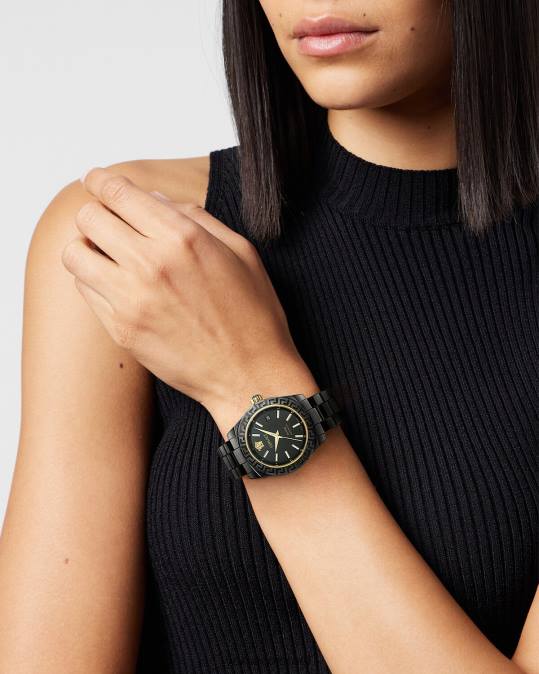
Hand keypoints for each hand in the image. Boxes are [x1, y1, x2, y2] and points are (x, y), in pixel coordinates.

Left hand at [61, 167, 310, 422]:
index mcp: (183, 238)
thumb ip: (197, 218)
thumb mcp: (240, 252)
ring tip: (107, 252)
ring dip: (87, 246)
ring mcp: (131, 300)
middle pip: (90, 218)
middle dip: (96, 212)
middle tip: (109, 219)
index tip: (96, 179)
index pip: (120, 193)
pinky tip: (116, 282)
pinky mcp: (121, 329)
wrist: (249, 375)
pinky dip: (93, 279)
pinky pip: (85, 290)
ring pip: (75, 254)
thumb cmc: (252, 315)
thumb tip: (156, 201)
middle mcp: (151, 264)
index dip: (102, 180)